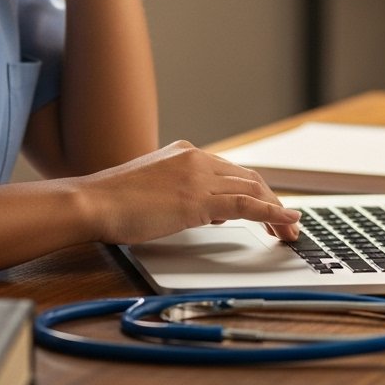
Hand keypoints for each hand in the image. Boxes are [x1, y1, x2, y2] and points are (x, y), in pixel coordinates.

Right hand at [69, 141, 301, 245]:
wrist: (94, 201)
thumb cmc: (116, 202)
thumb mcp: (158, 191)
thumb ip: (187, 196)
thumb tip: (214, 212)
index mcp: (187, 153)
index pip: (232, 172)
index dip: (256, 192)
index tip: (269, 210)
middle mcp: (197, 158)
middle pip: (248, 178)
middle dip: (272, 201)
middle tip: (288, 224)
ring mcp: (198, 176)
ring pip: (252, 189)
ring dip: (277, 211)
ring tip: (290, 231)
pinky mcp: (197, 198)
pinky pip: (245, 204)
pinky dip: (271, 212)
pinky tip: (286, 221)